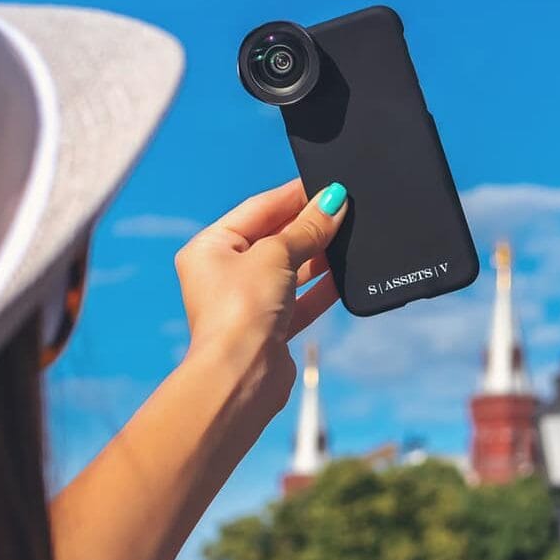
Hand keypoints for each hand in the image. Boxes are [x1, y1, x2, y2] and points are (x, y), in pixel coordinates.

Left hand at [174, 178, 347, 406]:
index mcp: (210, 247)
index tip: (326, 184)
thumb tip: (333, 202)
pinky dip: (321, 288)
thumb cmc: (241, 310)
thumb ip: (307, 228)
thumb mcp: (276, 255)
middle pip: (274, 238)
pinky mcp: (270, 328)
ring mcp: (247, 302)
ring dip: (318, 255)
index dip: (293, 195)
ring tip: (349, 236)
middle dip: (308, 225)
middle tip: (344, 208)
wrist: (241, 376)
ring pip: (289, 269)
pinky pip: (300, 300)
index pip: (257, 209)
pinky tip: (346, 275)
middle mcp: (224, 274)